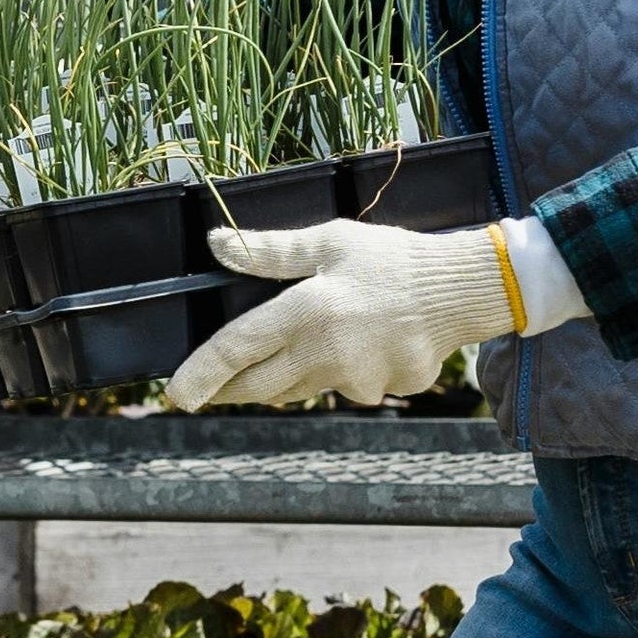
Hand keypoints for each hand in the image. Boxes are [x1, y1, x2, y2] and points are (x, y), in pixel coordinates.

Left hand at [162, 219, 531, 409]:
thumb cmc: (392, 258)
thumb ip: (270, 251)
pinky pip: (345, 388)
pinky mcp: (382, 392)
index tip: (174, 395)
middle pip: (259, 387)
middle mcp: (324, 353)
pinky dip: (342, 372)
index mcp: (305, 311)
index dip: (200, 375)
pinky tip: (363, 344)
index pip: (237, 350)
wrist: (463, 288)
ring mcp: (355, 379)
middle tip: (212, 388)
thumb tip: (218, 245)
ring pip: (300, 389)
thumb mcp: (330, 241)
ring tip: (309, 342)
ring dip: (288, 376)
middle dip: (232, 389)